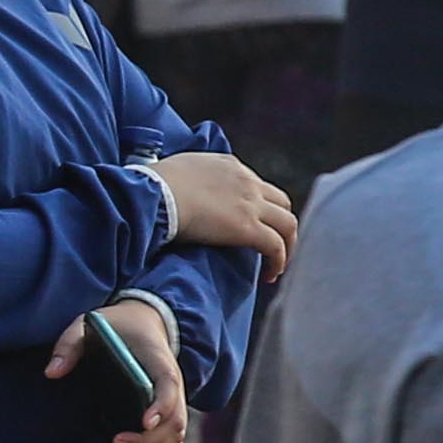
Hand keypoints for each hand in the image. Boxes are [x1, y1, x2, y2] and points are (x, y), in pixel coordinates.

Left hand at [44, 302, 195, 442]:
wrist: (146, 321)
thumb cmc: (117, 326)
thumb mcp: (89, 325)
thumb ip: (70, 344)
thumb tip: (52, 372)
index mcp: (158, 360)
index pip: (169, 384)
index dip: (161, 405)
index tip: (143, 421)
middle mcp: (173, 383)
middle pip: (175, 420)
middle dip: (149, 440)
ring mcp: (174, 400)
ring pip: (176, 435)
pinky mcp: (169, 413)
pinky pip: (173, 441)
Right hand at [143, 150, 296, 276]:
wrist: (155, 194)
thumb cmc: (154, 186)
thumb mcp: (180, 171)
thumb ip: (192, 180)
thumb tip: (182, 195)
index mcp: (230, 166)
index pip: (257, 186)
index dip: (260, 209)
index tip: (251, 227)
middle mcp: (247, 182)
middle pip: (281, 203)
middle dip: (280, 225)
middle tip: (270, 246)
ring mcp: (250, 204)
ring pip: (287, 224)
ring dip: (286, 245)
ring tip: (275, 265)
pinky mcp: (248, 228)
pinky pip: (276, 246)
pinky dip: (278, 261)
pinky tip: (269, 276)